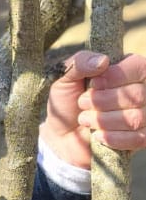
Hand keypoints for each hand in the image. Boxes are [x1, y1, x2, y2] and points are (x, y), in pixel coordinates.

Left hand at [39, 51, 145, 168]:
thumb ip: (80, 62)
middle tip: (82, 103)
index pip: (139, 67)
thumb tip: (103, 61)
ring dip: (102, 120)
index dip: (115, 77)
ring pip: (135, 118)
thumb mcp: (65, 77)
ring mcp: (145, 116)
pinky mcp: (142, 138)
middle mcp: (143, 91)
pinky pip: (137, 138)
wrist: (62, 134)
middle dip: (102, 101)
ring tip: (85, 118)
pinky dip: (111, 137)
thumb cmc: (67, 100)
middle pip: (137, 95)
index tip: (93, 83)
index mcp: (129, 70)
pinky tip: (97, 134)